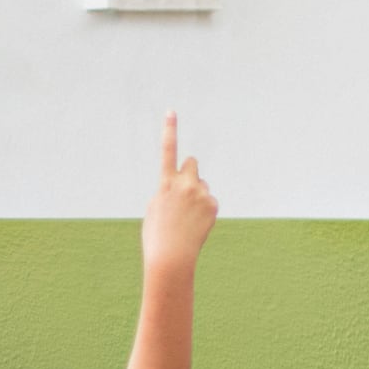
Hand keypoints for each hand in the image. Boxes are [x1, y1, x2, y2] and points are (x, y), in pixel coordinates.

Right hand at [142, 113, 219, 271]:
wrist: (172, 256)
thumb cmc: (158, 235)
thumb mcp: (156, 208)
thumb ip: (168, 190)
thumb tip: (183, 185)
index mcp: (165, 183)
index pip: (168, 151)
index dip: (169, 130)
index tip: (171, 112)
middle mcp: (185, 184)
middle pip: (193, 163)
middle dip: (191, 171)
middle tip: (185, 190)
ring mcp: (201, 193)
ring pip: (201, 184)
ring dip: (197, 194)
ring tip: (188, 217)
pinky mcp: (213, 204)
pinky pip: (210, 200)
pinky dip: (204, 210)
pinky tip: (197, 224)